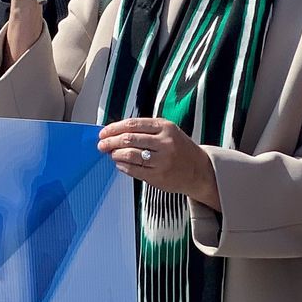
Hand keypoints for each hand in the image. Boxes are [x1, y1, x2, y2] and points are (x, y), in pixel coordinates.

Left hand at [99, 118, 219, 207]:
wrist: (200, 170)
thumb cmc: (178, 148)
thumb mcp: (167, 131)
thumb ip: (145, 129)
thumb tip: (114, 131)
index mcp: (165, 127)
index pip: (132, 124)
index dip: (114, 128)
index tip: (103, 132)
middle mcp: (165, 143)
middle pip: (129, 139)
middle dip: (110, 142)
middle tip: (101, 144)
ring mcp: (163, 161)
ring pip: (130, 155)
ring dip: (115, 154)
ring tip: (111, 154)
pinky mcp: (159, 176)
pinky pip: (134, 170)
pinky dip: (122, 166)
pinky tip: (119, 164)